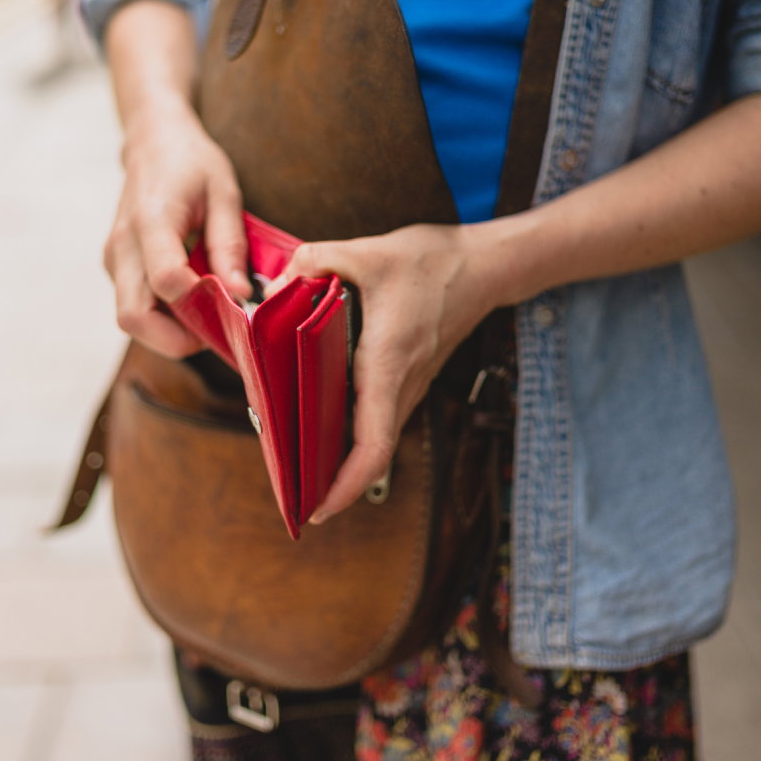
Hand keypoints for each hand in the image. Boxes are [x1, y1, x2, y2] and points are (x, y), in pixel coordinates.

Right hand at [104, 106, 252, 357]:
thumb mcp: (224, 193)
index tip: (236, 305)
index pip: (166, 280)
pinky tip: (195, 303)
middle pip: (134, 317)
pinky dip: (164, 319)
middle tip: (221, 331)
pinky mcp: (117, 269)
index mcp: (152, 220)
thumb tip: (241, 295)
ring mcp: (114, 260)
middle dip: (178, 338)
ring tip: (211, 317)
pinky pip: (135, 307)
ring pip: (131, 320)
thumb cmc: (192, 162)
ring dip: (170, 332)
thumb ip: (230, 245)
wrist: (153, 141)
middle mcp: (123, 246)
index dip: (201, 304)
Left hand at [269, 224, 500, 522]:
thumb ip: (313, 262)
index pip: (373, 443)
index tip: (319, 508)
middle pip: (370, 452)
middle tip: (291, 494)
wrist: (483, 267)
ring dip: (340, 459)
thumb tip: (277, 287)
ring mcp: (410, 384)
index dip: (347, 485)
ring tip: (295, 464)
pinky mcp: (409, 377)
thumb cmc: (433, 262)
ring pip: (374, 438)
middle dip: (331, 482)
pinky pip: (378, 417)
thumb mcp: (366, 251)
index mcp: (388, 361)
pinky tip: (317, 422)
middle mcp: (402, 383)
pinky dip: (350, 432)